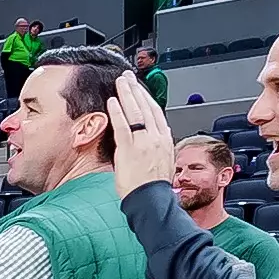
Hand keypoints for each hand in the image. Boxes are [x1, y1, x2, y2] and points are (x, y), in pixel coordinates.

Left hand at [105, 72, 175, 198]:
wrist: (152, 201)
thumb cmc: (154, 189)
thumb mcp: (163, 164)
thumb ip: (156, 150)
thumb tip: (152, 144)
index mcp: (165, 141)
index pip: (155, 113)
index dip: (147, 98)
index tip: (140, 89)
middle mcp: (156, 138)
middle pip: (146, 107)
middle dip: (137, 89)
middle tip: (129, 77)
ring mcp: (143, 142)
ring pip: (136, 112)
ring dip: (127, 94)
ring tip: (121, 82)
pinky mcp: (129, 149)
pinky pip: (123, 125)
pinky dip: (118, 111)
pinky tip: (113, 101)